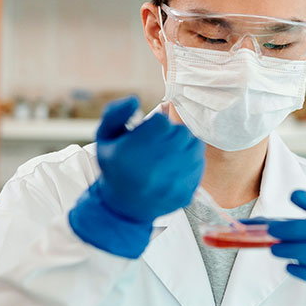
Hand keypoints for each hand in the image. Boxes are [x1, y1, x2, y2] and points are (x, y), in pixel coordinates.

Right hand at [69, 96, 204, 257]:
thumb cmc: (115, 166)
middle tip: (160, 143)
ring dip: (184, 145)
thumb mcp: (105, 137)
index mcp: (133, 152)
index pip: (162, 122)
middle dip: (171, 133)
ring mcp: (173, 182)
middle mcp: (155, 168)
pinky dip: (191, 161)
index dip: (156, 124)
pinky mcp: (187, 192)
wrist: (123, 207)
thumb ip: (115, 113)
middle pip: (181, 132)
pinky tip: (176, 167)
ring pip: (194, 145)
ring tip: (169, 153)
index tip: (148, 133)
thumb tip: (135, 99)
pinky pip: (200, 164)